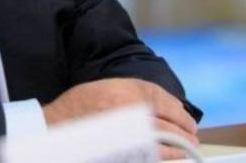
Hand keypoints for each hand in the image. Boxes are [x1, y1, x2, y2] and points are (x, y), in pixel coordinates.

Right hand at [42, 78, 198, 159]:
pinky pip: (153, 156)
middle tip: (192, 135)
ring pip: (165, 141)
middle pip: (166, 121)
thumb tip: (156, 107)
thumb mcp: (101, 89)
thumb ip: (129, 94)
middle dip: (183, 129)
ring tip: (188, 149)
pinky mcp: (126, 152)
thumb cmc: (74, 110)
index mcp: (124, 91)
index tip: (186, 117)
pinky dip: (166, 157)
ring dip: (180, 146)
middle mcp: (129, 111)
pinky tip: (172, 158)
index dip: (177, 110)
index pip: (161, 98)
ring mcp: (128, 135)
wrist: (53, 131)